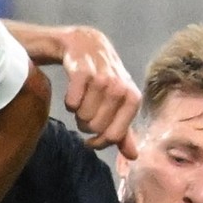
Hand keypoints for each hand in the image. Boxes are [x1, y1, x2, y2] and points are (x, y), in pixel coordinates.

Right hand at [60, 26, 141, 158]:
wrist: (87, 45)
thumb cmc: (104, 78)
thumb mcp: (119, 103)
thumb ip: (124, 131)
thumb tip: (133, 157)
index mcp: (132, 99)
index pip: (114, 135)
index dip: (99, 142)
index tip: (91, 140)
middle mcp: (120, 88)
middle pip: (96, 128)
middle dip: (86, 124)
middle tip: (86, 111)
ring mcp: (102, 79)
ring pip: (83, 117)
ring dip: (78, 112)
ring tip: (82, 100)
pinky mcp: (82, 73)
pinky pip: (71, 103)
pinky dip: (69, 102)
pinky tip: (73, 91)